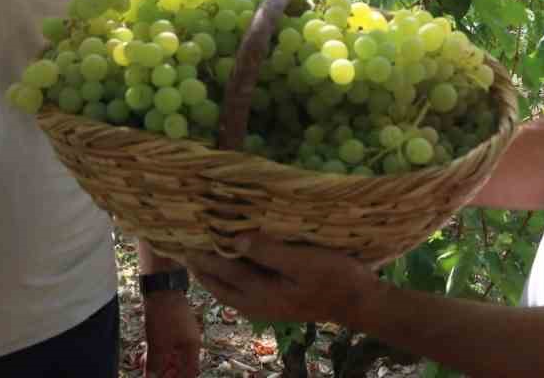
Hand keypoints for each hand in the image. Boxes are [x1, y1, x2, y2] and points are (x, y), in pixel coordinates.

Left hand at [141, 289, 201, 377]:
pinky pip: (167, 346)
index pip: (190, 373)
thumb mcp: (157, 343)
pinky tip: (145, 356)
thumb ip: (155, 364)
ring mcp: (181, 333)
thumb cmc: (163, 315)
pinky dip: (158, 353)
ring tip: (145, 366)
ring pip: (172, 356)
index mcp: (192, 347)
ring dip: (160, 364)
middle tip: (154, 376)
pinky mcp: (172, 326)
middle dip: (167, 373)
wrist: (161, 286)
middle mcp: (190, 341)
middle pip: (181, 366)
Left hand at [185, 234, 382, 326]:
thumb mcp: (303, 260)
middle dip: (201, 266)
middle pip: (218, 285)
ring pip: (228, 290)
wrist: (359, 302)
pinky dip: (230, 278)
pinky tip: (234, 265)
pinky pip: (241, 291)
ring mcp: (265, 307)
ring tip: (202, 254)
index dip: (203, 252)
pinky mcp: (275, 305)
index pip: (221, 270)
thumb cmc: (334, 276)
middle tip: (184, 245)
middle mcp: (256, 304)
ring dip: (213, 273)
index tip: (186, 235)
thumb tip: (235, 239)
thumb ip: (268, 251)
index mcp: (260, 292)